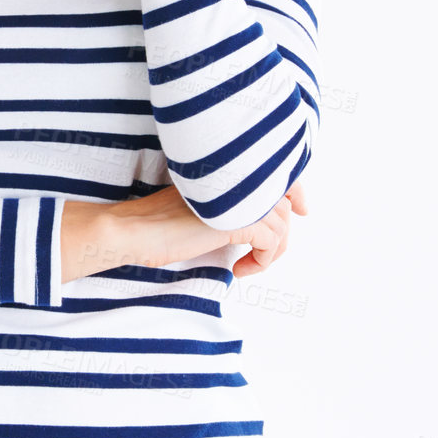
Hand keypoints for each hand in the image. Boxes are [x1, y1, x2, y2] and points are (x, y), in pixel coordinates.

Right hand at [61, 180, 307, 283]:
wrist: (133, 230)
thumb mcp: (202, 208)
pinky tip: (239, 268)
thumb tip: (260, 218)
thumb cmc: (159, 224)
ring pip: (281, 226)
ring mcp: (239, 196)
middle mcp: (238, 177)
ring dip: (269, 253)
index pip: (280, 173)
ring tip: (246, 264)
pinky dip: (262, 261)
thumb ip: (229, 202)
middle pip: (284, 204)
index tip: (303, 210)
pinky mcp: (237, 218)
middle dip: (281, 235)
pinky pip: (272, 242)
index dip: (297, 191)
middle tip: (262, 257)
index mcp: (228, 169)